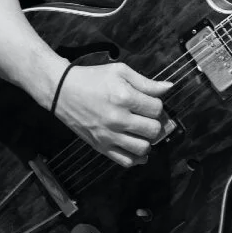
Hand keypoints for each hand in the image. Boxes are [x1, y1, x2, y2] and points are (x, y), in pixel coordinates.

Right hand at [55, 61, 172, 167]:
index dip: (157, 105)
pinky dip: (136, 158)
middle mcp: (117, 119)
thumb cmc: (93, 78)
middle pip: (153, 130)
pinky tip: (137, 147)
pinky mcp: (101, 147)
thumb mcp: (120, 71)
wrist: (62, 91)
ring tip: (142, 131)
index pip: (156, 108)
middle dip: (155, 122)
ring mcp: (109, 136)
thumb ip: (146, 82)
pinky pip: (126, 161)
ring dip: (148, 141)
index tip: (150, 102)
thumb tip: (168, 87)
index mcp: (123, 97)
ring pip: (143, 149)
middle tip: (149, 117)